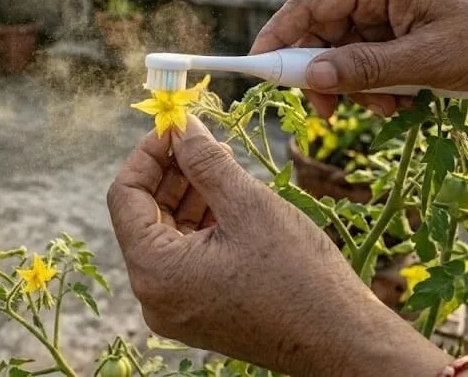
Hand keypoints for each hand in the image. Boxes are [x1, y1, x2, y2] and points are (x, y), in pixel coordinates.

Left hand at [107, 116, 451, 376]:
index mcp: (155, 272)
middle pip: (144, 216)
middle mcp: (154, 297)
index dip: (147, 154)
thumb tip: (181, 127)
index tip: (174, 126)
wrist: (342, 340)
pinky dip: (202, 224)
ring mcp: (176, 308)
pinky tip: (229, 197)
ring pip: (167, 235)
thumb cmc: (299, 276)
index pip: (125, 196)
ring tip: (222, 162)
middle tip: (201, 138)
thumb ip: (205, 162)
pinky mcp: (200, 312)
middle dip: (171, 171)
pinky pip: (187, 258)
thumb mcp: (248, 206)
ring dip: (189, 194)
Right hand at [250, 0, 467, 117]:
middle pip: (323, 31)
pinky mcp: (403, 28)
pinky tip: (401, 100)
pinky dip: (375, 83)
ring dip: (356, 85)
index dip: (278, 36)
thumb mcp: (423, 62)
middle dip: (326, 74)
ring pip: (345, 50)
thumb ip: (363, 69)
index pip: (310, 4)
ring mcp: (392, 7)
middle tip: (331, 113)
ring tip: (389, 107)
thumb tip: (312, 78)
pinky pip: (369, 57)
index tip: (256, 69)